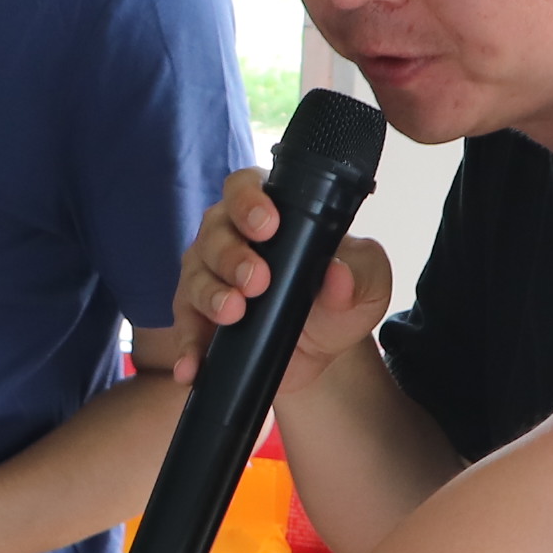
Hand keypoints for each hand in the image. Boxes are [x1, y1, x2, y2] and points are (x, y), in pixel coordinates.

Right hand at [170, 169, 392, 393]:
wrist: (320, 354)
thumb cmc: (339, 301)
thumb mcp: (368, 284)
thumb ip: (362, 273)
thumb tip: (339, 274)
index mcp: (271, 213)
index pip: (245, 187)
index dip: (249, 201)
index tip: (267, 226)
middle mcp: (230, 239)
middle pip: (214, 232)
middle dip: (232, 255)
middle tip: (257, 280)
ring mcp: (208, 278)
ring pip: (195, 277)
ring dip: (211, 295)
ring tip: (233, 312)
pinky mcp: (197, 320)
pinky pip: (184, 330)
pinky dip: (186, 348)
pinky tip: (192, 365)